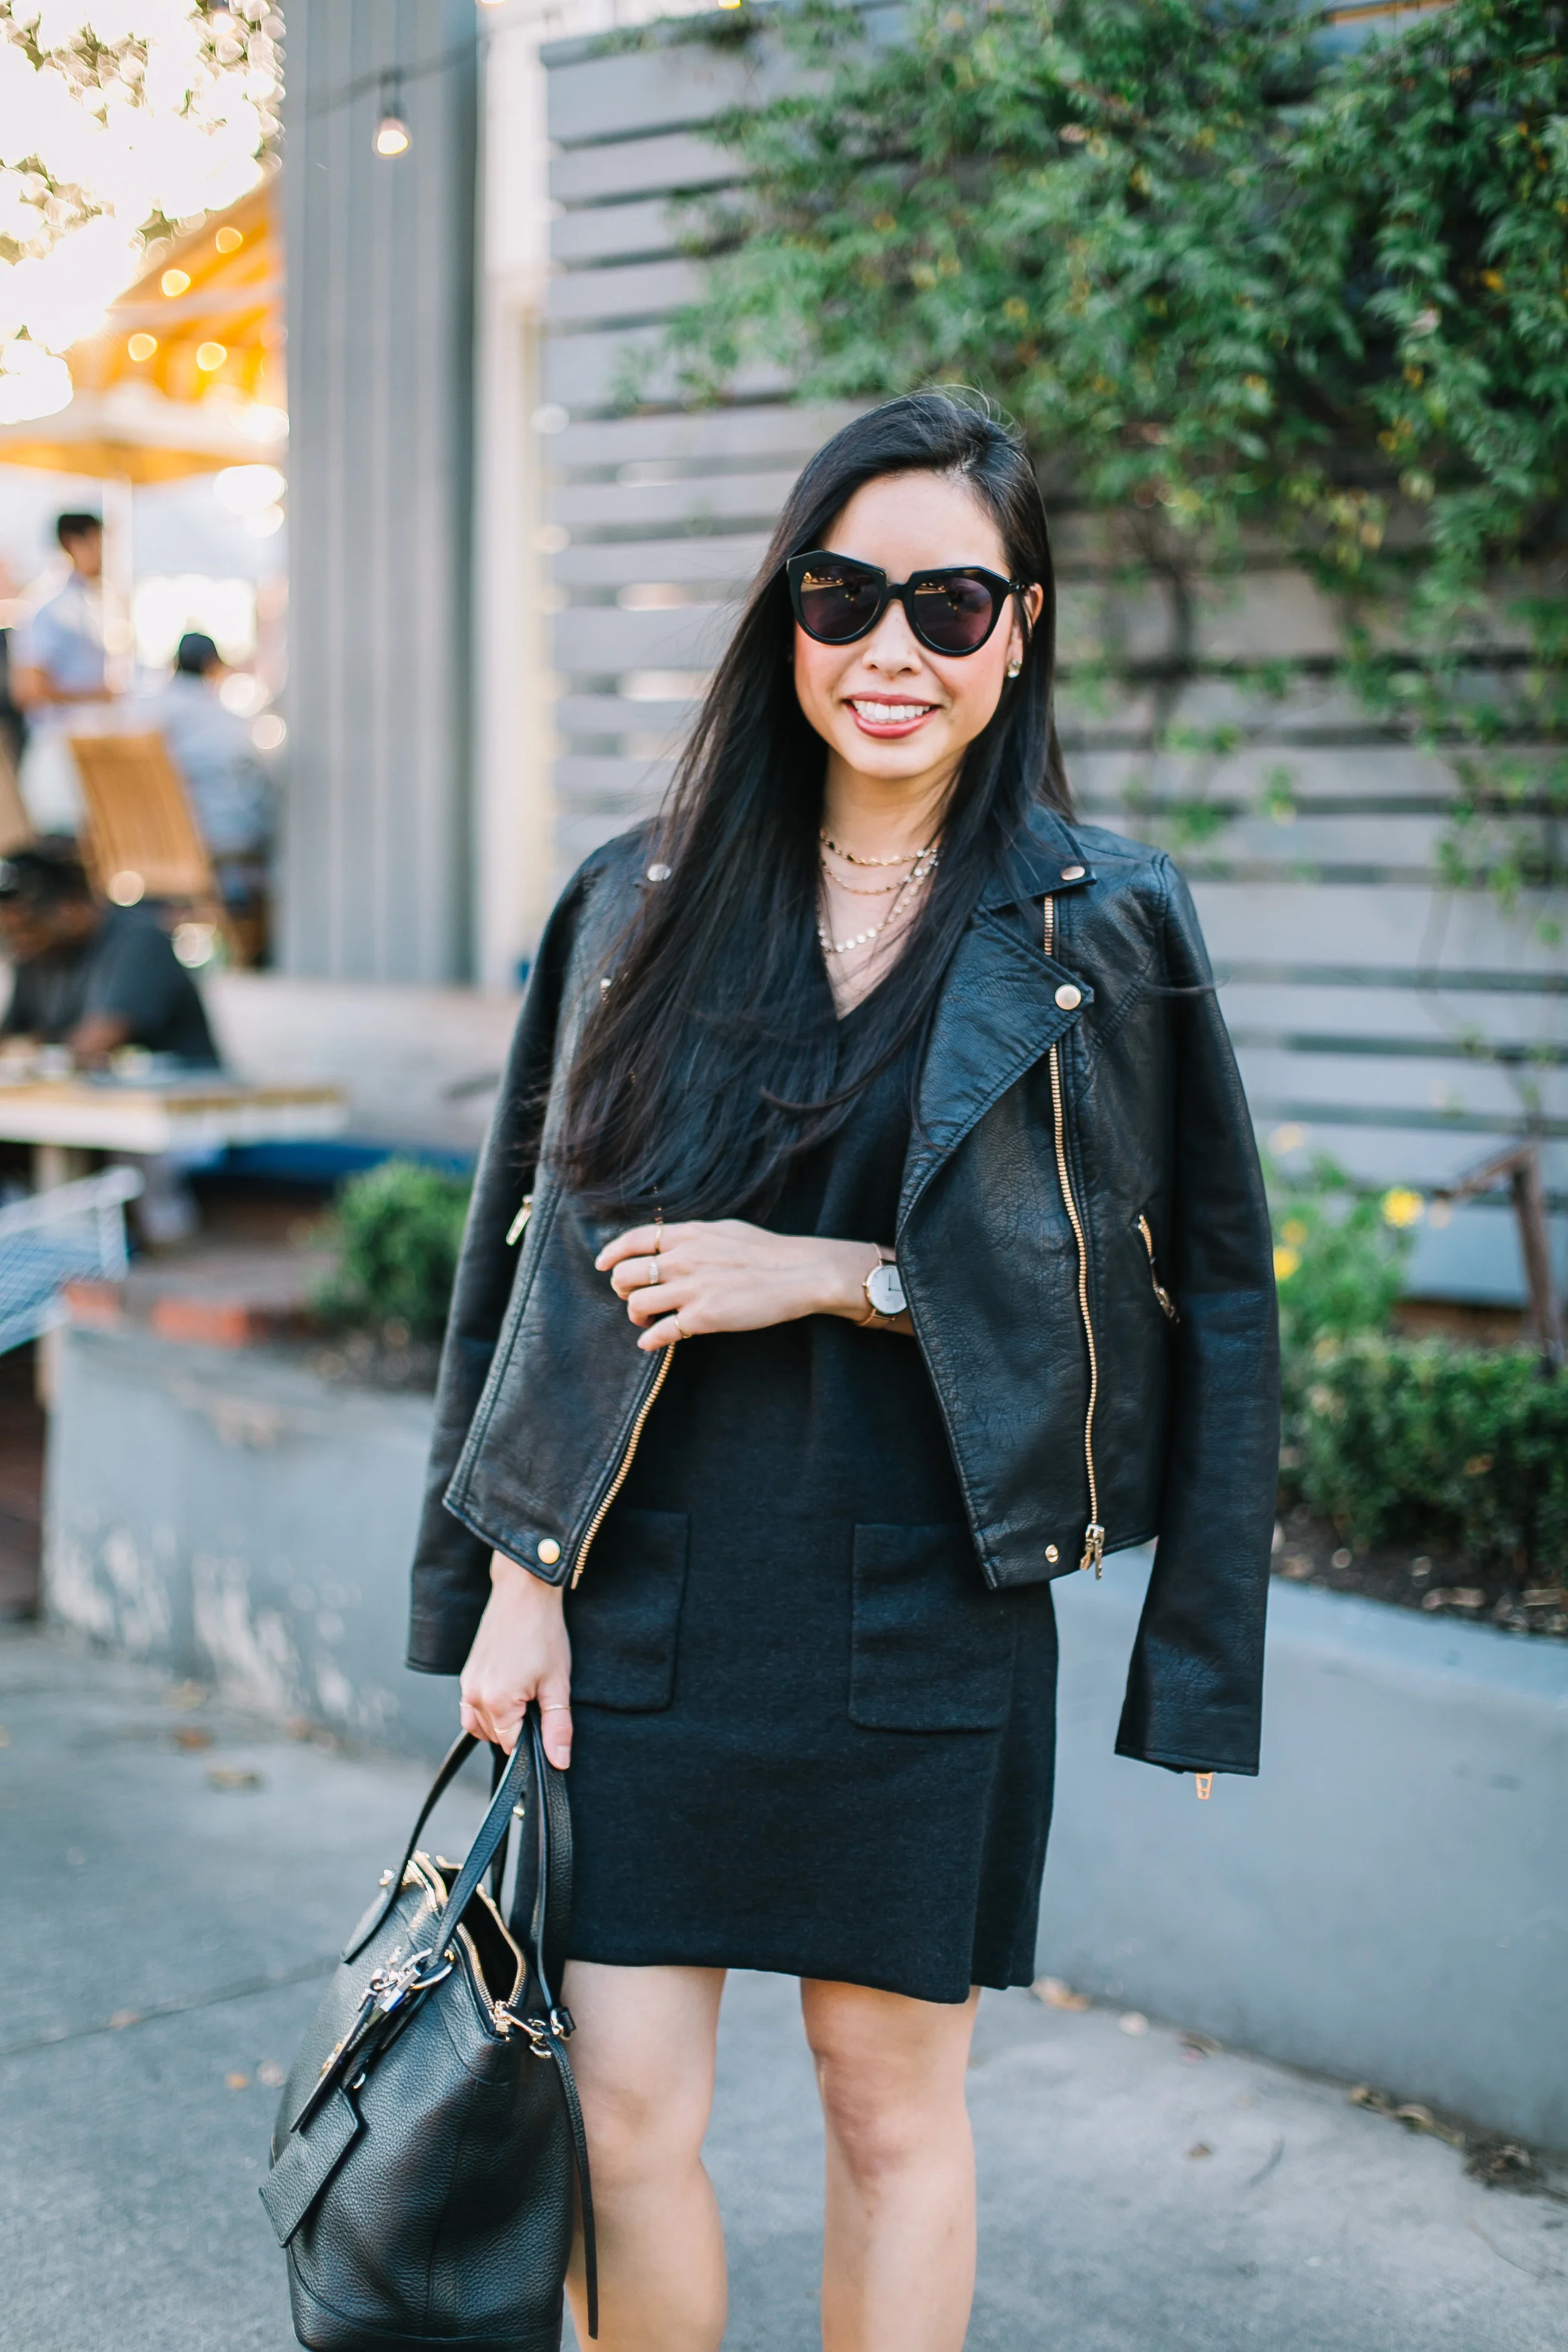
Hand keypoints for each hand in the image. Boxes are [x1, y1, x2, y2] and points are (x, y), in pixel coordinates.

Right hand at [459, 1552, 573, 1766]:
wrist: (524, 1593)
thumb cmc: (543, 1633)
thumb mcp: (558, 1683)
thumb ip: (557, 1728)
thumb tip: (559, 1763)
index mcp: (495, 1701)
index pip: (511, 1747)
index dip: (532, 1741)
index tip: (545, 1720)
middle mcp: (474, 1696)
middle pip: (496, 1737)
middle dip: (518, 1728)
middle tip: (539, 1697)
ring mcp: (467, 1684)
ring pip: (481, 1724)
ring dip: (502, 1720)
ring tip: (525, 1692)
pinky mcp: (466, 1674)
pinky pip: (472, 1707)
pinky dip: (490, 1708)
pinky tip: (510, 1689)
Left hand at [596, 1218, 886, 1349]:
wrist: (799, 1273)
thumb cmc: (766, 1252)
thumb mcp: (723, 1230)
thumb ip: (692, 1237)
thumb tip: (669, 1241)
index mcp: (687, 1235)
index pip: (633, 1239)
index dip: (611, 1253)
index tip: (602, 1265)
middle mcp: (682, 1259)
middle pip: (626, 1274)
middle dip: (622, 1289)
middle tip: (631, 1297)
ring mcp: (690, 1289)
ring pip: (636, 1304)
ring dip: (635, 1316)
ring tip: (644, 1321)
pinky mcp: (702, 1318)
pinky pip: (660, 1332)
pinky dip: (650, 1340)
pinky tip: (652, 1342)